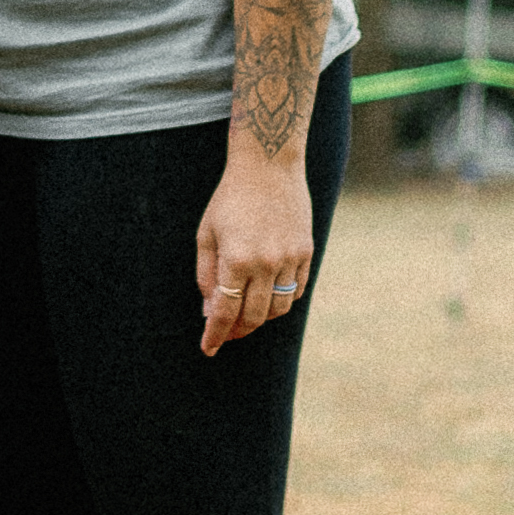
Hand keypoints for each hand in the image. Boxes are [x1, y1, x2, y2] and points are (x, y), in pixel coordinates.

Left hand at [193, 139, 314, 357]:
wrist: (269, 165)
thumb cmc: (230, 197)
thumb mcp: (207, 233)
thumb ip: (207, 275)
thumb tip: (210, 311)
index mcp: (237, 259)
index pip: (225, 312)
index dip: (215, 335)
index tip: (208, 349)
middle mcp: (266, 263)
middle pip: (253, 316)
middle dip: (237, 331)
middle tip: (226, 333)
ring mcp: (290, 258)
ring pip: (278, 309)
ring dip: (261, 318)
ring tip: (246, 314)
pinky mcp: (306, 252)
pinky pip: (296, 290)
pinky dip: (281, 300)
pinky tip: (268, 296)